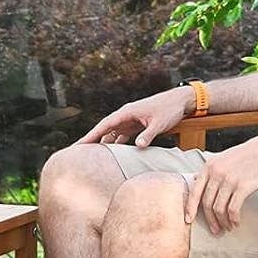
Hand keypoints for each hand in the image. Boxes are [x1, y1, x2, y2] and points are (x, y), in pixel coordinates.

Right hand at [79, 87, 194, 147]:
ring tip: (92, 156)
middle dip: (91, 140)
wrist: (180, 101)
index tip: (79, 144)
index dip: (91, 135)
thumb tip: (138, 147)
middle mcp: (125, 116)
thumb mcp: (159, 123)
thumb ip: (148, 135)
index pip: (104, 125)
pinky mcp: (136, 125)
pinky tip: (112, 154)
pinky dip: (116, 144)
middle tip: (78, 152)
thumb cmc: (169, 109)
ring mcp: (130, 120)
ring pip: (112, 133)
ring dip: (103, 143)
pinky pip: (122, 136)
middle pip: (104, 129)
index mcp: (127, 112)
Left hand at [183, 132, 257, 234]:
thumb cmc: (246, 155)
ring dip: (223, 222)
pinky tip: (236, 222)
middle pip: (207, 203)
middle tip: (215, 230)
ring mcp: (229, 179)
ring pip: (219, 209)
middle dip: (210, 220)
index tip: (188, 220)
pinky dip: (233, 219)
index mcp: (208, 166)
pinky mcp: (243, 186)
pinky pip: (233, 209)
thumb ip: (210, 170)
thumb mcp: (222, 158)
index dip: (190, 208)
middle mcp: (216, 173)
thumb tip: (195, 179)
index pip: (194, 192)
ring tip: (228, 227)